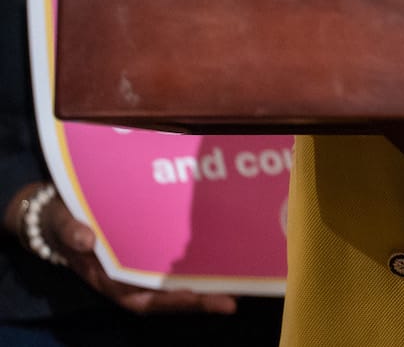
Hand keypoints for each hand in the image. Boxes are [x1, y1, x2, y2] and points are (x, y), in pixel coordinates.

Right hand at [31, 190, 236, 314]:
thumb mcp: (62, 223)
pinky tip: (217, 262)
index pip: (139, 299)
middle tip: (229, 301)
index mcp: (105, 279)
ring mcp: (135, 270)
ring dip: (200, 287)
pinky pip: (170, 267)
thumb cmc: (62, 221)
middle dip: (195, 302)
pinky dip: (191, 269)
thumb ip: (71, 231)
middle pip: (163, 298)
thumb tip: (86, 239)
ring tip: (233, 287)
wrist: (58, 215)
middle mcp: (124, 280)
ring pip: (171, 286)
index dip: (167, 301)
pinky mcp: (145, 255)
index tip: (194, 299)